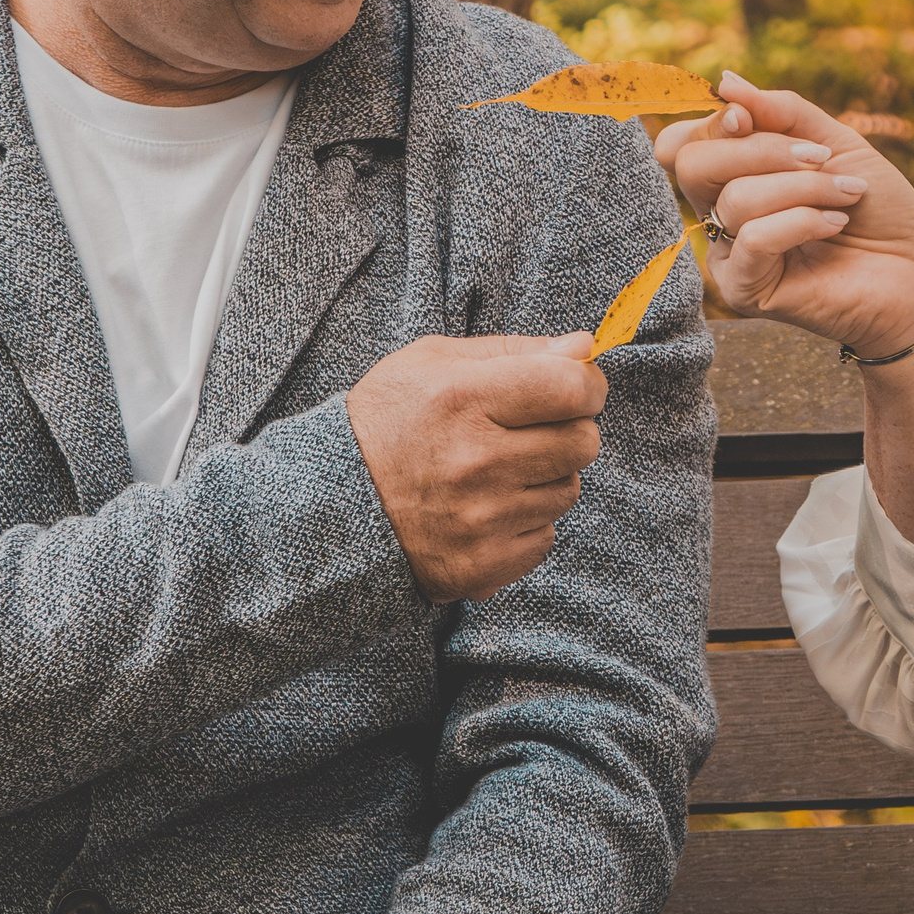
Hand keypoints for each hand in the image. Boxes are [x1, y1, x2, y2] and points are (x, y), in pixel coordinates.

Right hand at [344, 333, 606, 602]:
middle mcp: (475, 462)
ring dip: (546, 477)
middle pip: (582, 441)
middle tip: (531, 429)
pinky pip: (545, 536)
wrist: (326, 508)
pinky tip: (485, 508)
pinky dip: (525, 521)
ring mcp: (480, 520)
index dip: (586, 384)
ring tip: (497, 470)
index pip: (571, 388)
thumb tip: (584, 347)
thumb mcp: (432, 363)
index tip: (575, 386)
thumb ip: (513, 351)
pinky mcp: (481, 566)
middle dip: (569, 429)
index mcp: (462, 400)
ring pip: (568, 490)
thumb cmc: (385, 423)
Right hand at [655, 73, 913, 361]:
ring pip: (736, 198)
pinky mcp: (744, 291)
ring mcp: (730, 255)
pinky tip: (836, 223)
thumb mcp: (835, 143)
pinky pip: (753, 239)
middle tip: (820, 157)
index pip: (687, 142)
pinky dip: (802, 221)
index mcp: (733, 178)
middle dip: (762, 150)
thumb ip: (781, 113)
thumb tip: (725, 82)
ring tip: (847, 196)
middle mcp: (721, 216)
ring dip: (804, 187)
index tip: (751, 116)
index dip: (713, 122)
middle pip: (694, 165)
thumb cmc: (878, 211)